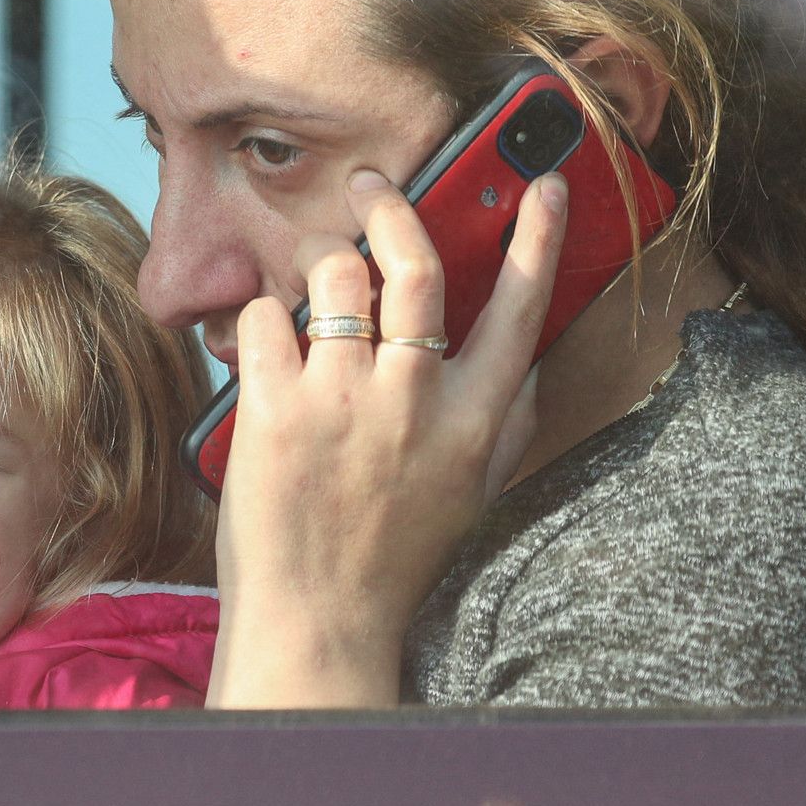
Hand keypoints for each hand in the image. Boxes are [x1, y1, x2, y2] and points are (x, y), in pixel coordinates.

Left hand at [207, 169, 567, 707]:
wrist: (318, 621)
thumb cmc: (393, 558)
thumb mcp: (472, 493)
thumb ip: (504, 425)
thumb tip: (527, 365)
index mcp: (472, 420)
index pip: (521, 310)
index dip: (537, 240)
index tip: (543, 187)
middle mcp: (414, 399)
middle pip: (413, 262)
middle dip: (391, 204)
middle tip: (369, 184)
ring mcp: (342, 399)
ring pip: (335, 272)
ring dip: (317, 257)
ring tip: (308, 273)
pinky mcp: (274, 407)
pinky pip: (267, 316)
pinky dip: (263, 319)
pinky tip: (264, 348)